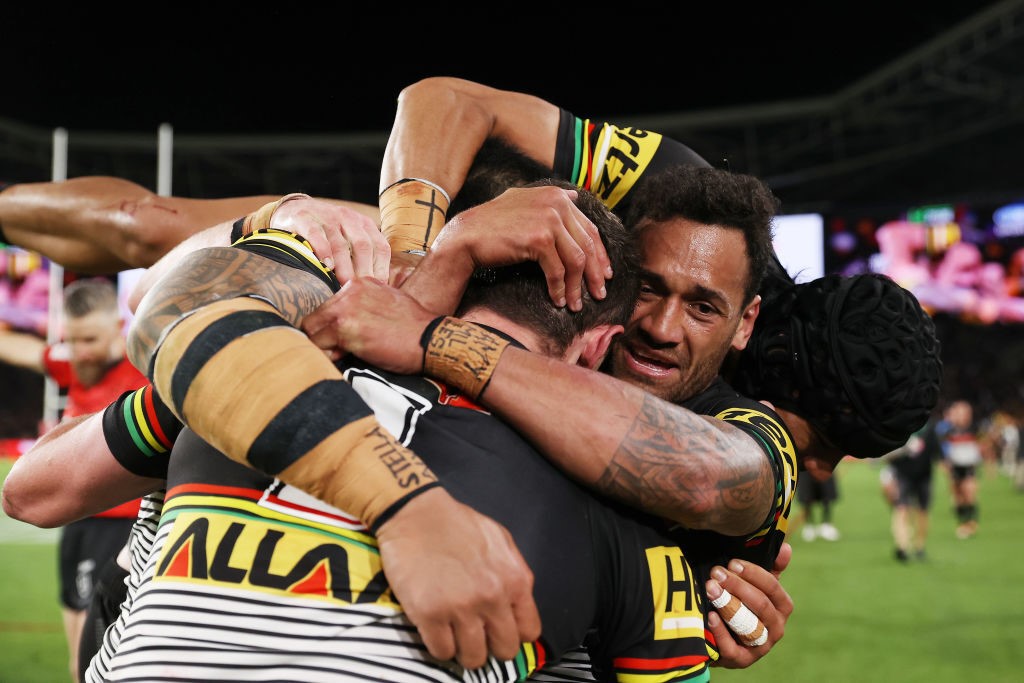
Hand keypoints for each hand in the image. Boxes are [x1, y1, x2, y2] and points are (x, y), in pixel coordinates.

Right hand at [271, 198, 389, 283]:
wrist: (292, 209)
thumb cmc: (326, 232)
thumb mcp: (348, 237)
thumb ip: (362, 256)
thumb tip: (376, 286)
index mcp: (363, 224)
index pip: (379, 246)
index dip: (381, 268)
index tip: (378, 287)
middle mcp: (347, 218)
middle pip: (362, 245)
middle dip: (364, 270)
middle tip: (362, 290)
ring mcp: (326, 217)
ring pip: (340, 244)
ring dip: (344, 266)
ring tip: (345, 284)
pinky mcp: (304, 219)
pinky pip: (316, 235)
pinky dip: (322, 250)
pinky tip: (327, 266)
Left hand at [301, 277, 434, 367]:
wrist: (430, 339)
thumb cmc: (414, 327)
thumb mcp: (388, 302)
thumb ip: (365, 306)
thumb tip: (347, 322)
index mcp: (359, 284)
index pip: (327, 306)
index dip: (332, 326)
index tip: (343, 339)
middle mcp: (349, 292)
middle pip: (314, 318)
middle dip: (322, 337)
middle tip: (340, 351)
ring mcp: (345, 310)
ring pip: (312, 332)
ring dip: (324, 347)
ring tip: (344, 355)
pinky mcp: (344, 330)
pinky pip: (318, 346)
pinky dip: (327, 357)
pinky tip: (347, 359)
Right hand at [375, 487, 539, 667]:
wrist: (416, 514)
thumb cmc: (456, 524)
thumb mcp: (501, 541)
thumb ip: (514, 574)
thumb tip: (517, 605)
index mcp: (514, 580)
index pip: (528, 631)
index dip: (514, 634)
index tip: (499, 630)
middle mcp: (492, 597)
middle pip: (504, 650)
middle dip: (491, 646)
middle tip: (476, 635)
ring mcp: (460, 608)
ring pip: (474, 658)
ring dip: (464, 650)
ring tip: (455, 634)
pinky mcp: (429, 614)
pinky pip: (442, 652)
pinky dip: (439, 646)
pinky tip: (436, 630)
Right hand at [432, 185, 611, 310]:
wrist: (467, 236)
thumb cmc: (492, 224)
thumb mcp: (523, 201)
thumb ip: (550, 199)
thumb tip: (575, 197)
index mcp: (557, 195)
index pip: (589, 228)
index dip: (600, 254)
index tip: (604, 274)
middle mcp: (556, 204)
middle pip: (587, 245)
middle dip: (594, 273)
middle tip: (599, 293)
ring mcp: (549, 220)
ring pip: (576, 260)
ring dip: (577, 286)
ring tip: (576, 303)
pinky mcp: (539, 239)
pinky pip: (558, 270)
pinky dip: (559, 289)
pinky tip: (558, 301)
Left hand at [707, 542, 793, 668]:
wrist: (722, 636)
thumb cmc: (743, 603)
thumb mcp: (756, 584)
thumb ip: (771, 567)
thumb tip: (785, 546)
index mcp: (782, 607)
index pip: (773, 587)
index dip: (753, 573)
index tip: (733, 562)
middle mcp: (776, 628)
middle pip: (760, 604)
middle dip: (737, 586)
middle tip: (716, 573)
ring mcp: (761, 646)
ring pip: (749, 625)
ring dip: (728, 605)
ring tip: (710, 589)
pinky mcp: (743, 660)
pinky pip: (733, 648)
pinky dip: (721, 632)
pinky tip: (710, 616)